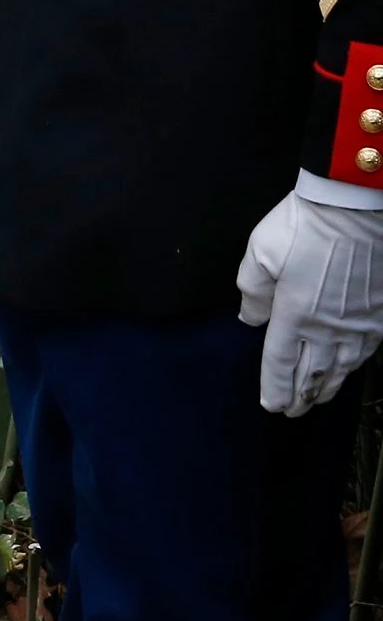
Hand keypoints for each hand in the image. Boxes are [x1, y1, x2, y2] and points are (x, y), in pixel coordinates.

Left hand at [239, 186, 382, 414]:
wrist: (355, 208)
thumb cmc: (303, 226)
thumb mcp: (259, 254)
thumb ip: (252, 292)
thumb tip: (250, 319)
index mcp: (293, 315)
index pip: (280, 363)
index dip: (275, 388)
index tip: (271, 405)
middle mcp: (328, 327)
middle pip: (312, 373)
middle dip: (300, 396)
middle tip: (291, 412)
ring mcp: (358, 323)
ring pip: (342, 368)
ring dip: (327, 388)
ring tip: (316, 400)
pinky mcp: (379, 313)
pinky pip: (366, 351)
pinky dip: (353, 367)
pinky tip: (348, 370)